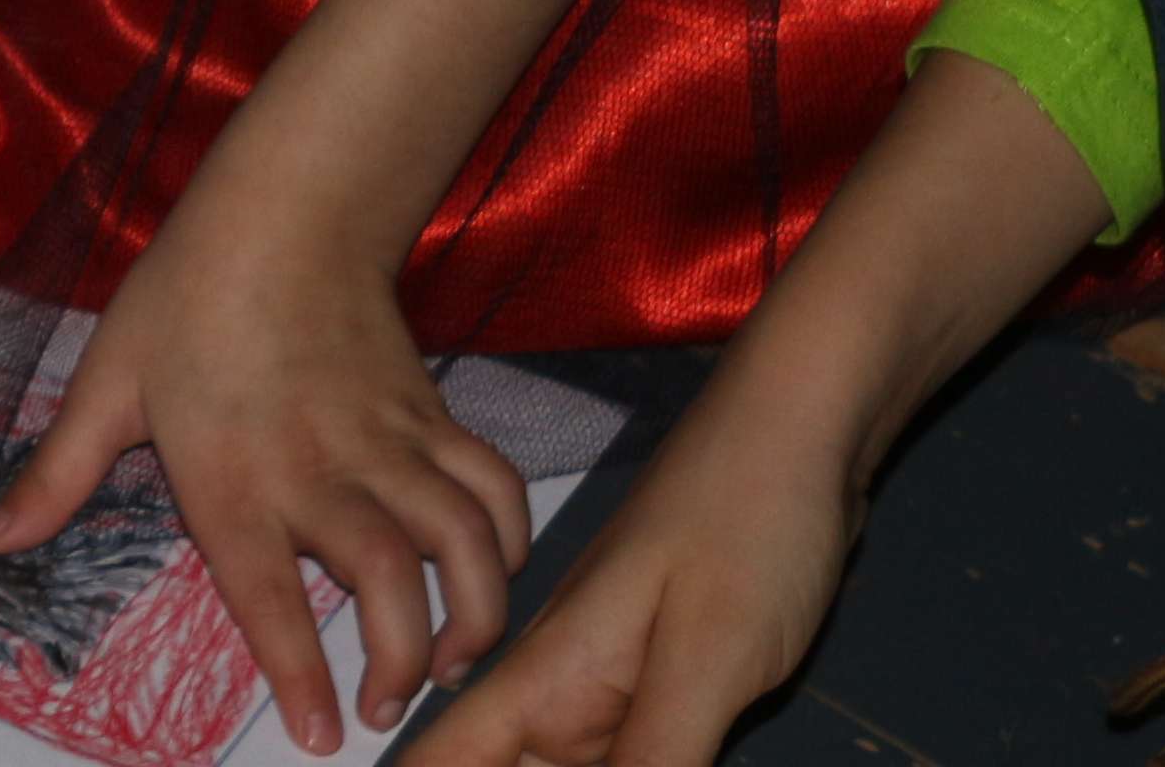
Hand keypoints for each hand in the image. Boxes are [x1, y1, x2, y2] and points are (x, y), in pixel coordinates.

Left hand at [0, 183, 528, 754]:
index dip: (301, 675)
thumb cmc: (184, 297)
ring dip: (473, 614)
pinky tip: (489, 574)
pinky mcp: (434, 417)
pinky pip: (494, 488)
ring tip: (450, 662)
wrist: (283, 212)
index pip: (272, 598)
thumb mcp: (106, 382)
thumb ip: (58, 474)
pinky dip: (509, 539)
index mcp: (235, 476)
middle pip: (389, 585)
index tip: (326, 738)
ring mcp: (389, 443)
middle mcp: (322, 470)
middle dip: (403, 662)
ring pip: (463, 544)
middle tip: (388, 707)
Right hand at [399, 400, 857, 766]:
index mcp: (548, 676)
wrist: (799, 430)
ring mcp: (617, 686)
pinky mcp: (666, 685)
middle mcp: (565, 689)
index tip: (364, 758)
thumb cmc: (746, 525)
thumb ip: (654, 759)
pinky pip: (628, 761)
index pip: (442, 760)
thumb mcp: (708, 656)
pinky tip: (673, 764)